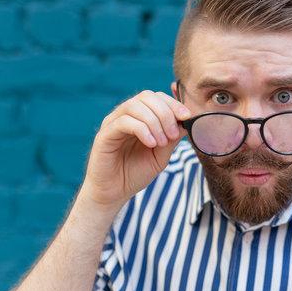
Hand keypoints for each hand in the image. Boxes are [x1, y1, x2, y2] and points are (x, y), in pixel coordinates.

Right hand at [81, 90, 190, 208]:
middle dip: (166, 112)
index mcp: (140, 117)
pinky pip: (123, 122)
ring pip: (134, 105)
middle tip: (173, 134)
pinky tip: (151, 143)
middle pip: (147, 96)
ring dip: (154, 122)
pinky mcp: (104, 135)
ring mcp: (113, 123)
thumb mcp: (162, 155)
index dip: (173, 103)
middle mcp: (125, 116)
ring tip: (161, 142)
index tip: (187, 117)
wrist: (114, 193)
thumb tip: (187, 122)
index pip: (157, 97)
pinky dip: (142, 129)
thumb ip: (172, 138)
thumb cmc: (136, 173)